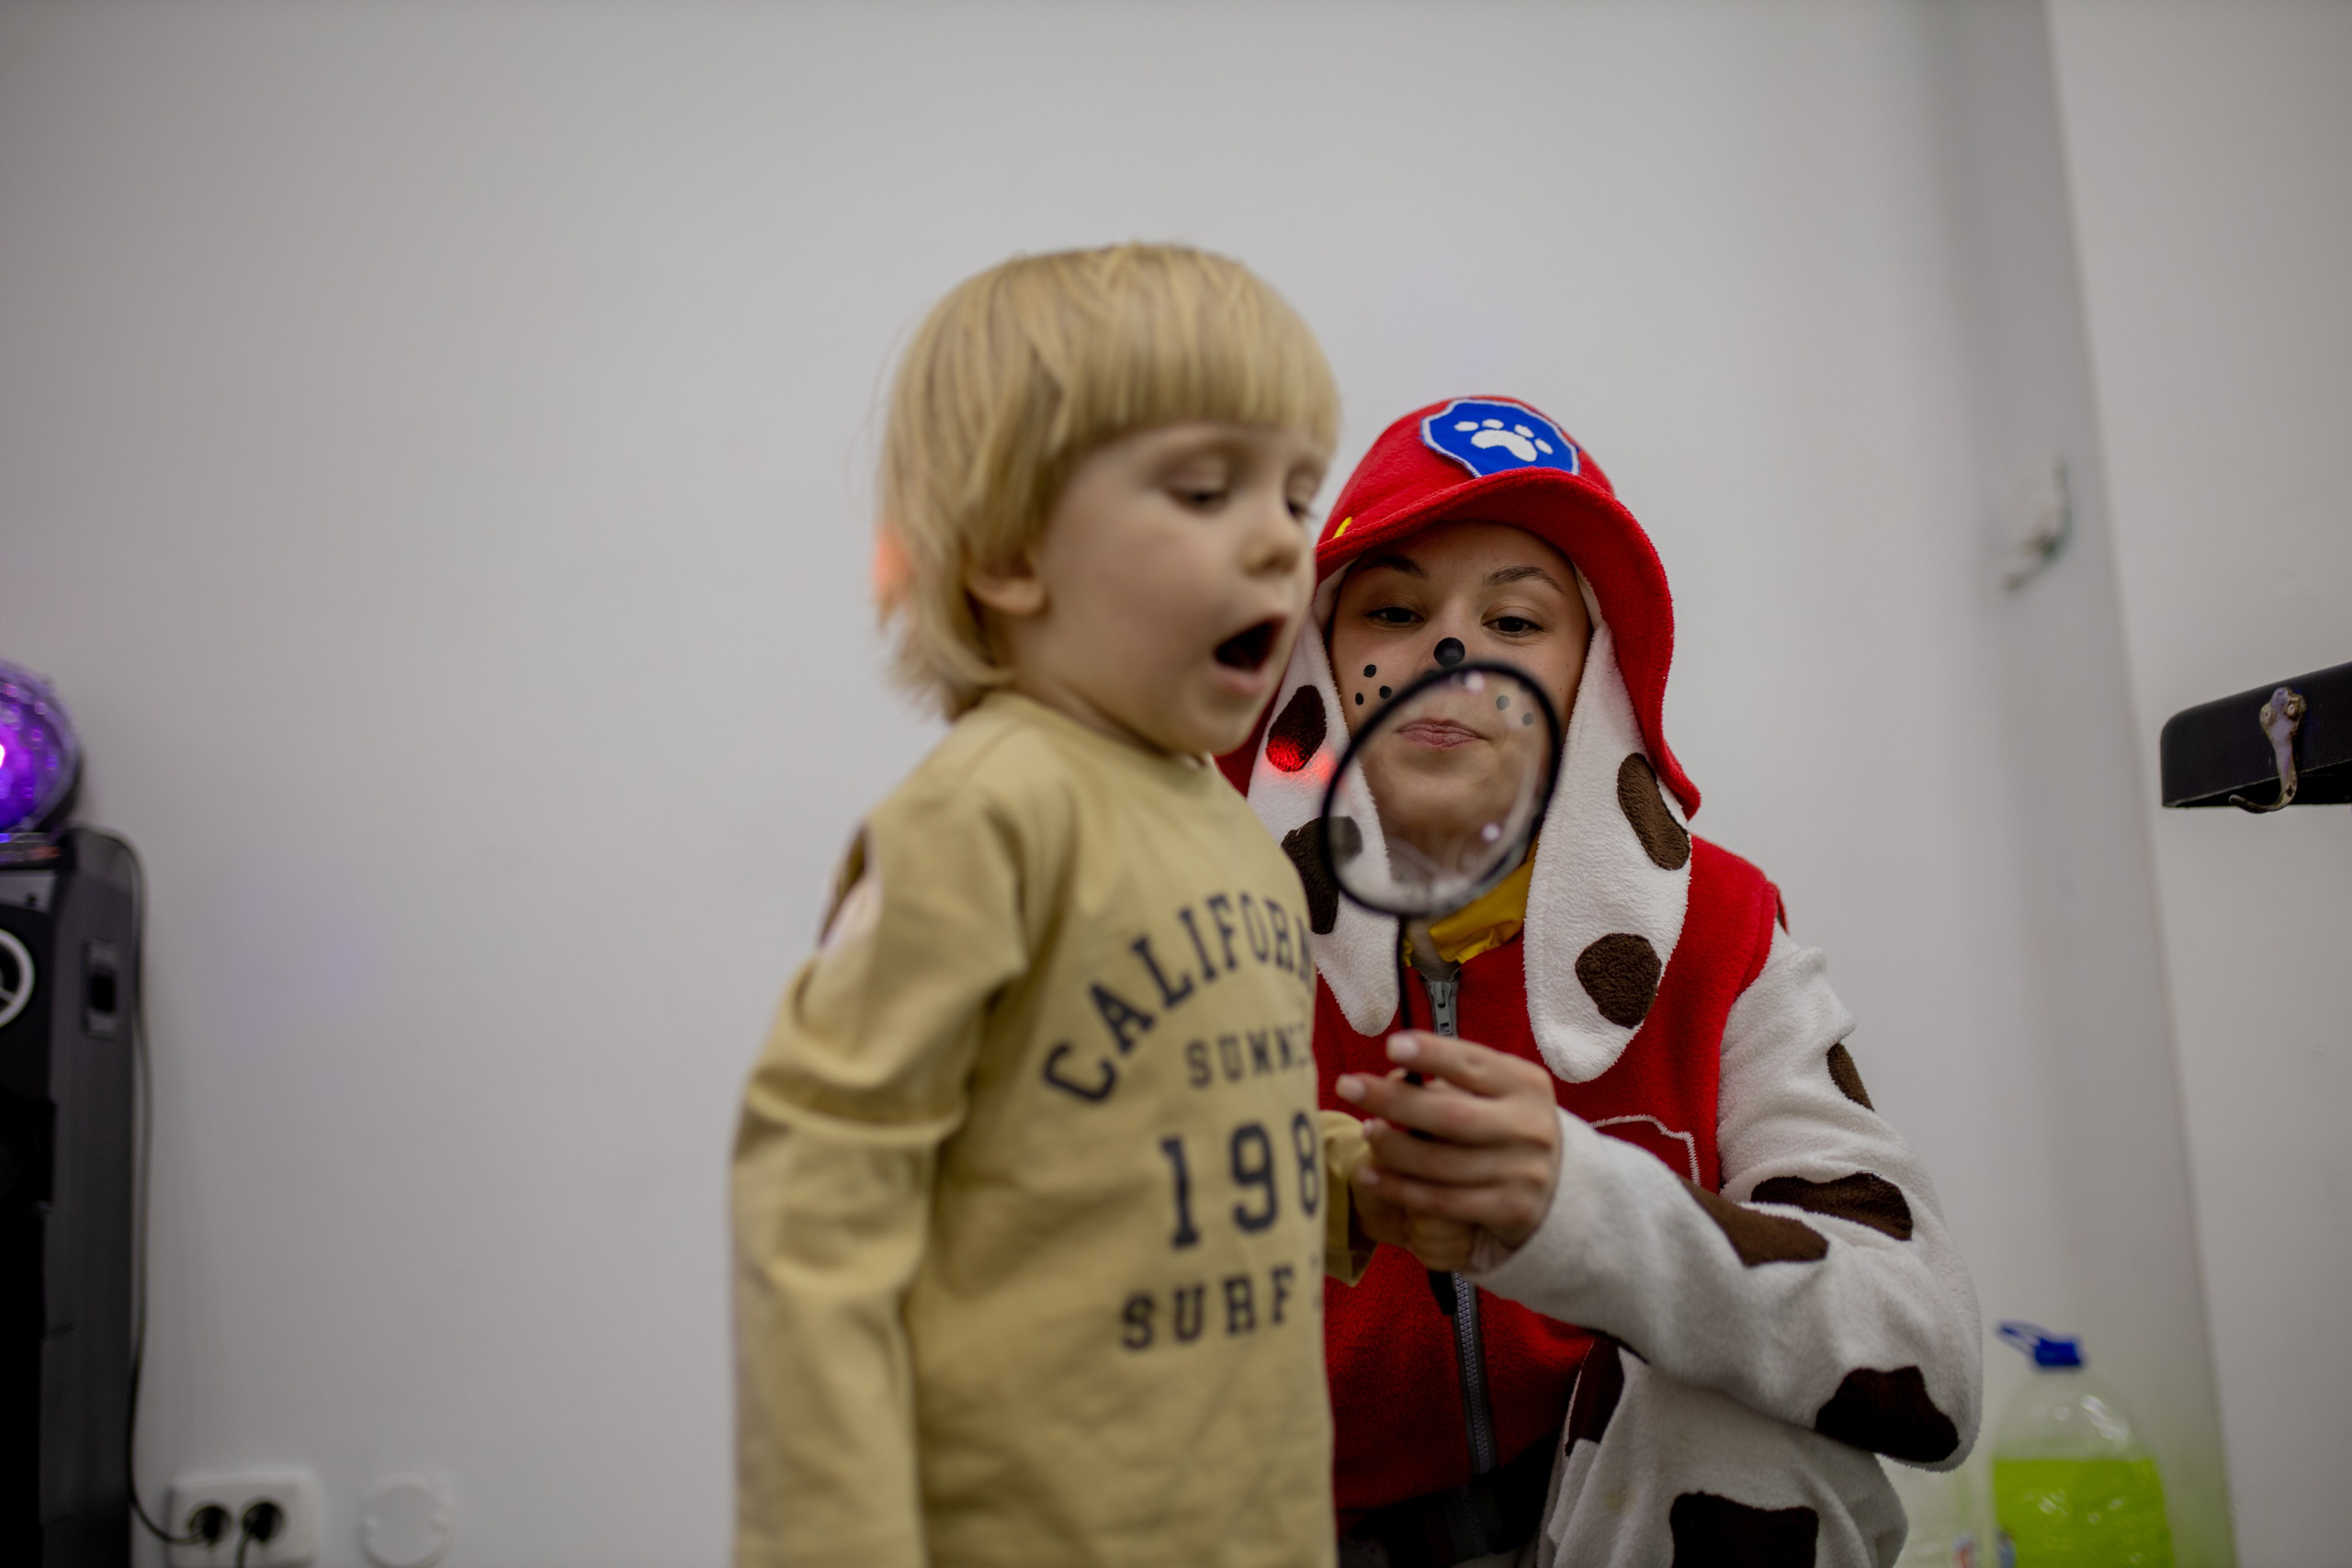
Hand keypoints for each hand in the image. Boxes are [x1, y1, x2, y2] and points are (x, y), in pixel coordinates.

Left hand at [1335, 1032, 1562, 1266]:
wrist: (1561, 1188)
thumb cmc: (1507, 1125)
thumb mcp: (1498, 1094)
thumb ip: (1455, 1082)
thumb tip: (1394, 1076)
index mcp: (1526, 1084)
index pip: (1474, 1064)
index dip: (1432, 1054)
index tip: (1390, 1047)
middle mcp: (1530, 1127)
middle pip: (1451, 1115)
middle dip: (1394, 1101)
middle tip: (1348, 1085)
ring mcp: (1523, 1173)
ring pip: (1442, 1164)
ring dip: (1393, 1149)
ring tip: (1365, 1133)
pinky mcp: (1509, 1211)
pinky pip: (1443, 1202)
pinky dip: (1400, 1189)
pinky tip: (1371, 1175)